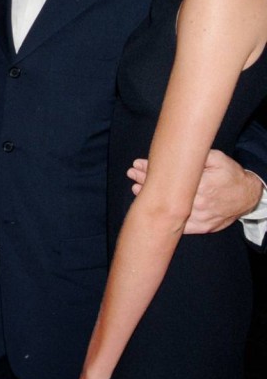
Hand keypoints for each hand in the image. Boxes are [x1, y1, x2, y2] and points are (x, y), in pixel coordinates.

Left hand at [127, 151, 262, 232]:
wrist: (247, 196)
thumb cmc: (230, 174)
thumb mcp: (217, 158)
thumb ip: (198, 156)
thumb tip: (177, 151)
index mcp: (202, 185)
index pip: (170, 178)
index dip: (151, 170)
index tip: (138, 164)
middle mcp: (199, 202)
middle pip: (167, 193)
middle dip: (146, 182)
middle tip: (132, 174)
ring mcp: (200, 217)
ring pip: (171, 209)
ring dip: (152, 200)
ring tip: (135, 189)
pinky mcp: (202, 227)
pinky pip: (180, 226)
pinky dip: (165, 219)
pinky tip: (152, 211)